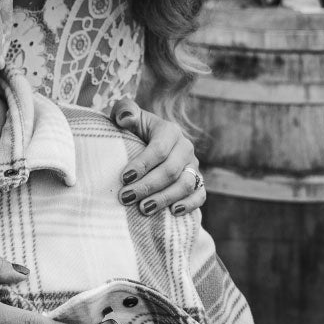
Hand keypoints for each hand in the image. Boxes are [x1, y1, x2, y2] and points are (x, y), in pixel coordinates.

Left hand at [111, 97, 204, 216]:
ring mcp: (193, 166)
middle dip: (148, 186)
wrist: (148, 141)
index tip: (123, 178)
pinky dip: (190, 205)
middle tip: (126, 198)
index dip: (142, 165)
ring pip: (186, 184)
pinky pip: (200, 195)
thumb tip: (125, 118)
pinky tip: (173, 212)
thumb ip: (124, 110)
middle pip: (171, 170)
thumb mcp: (126, 115)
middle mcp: (185, 148)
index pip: (159, 149)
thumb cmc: (133, 129)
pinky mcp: (197, 181)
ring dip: (165, 198)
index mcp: (169, 131)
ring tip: (143, 209)